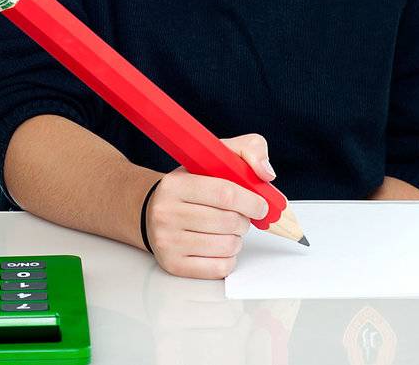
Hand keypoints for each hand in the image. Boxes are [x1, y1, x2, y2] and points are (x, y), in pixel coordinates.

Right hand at [142, 133, 275, 279]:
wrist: (151, 211)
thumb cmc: (189, 187)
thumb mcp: (212, 159)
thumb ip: (246, 150)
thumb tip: (266, 172)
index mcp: (175, 184)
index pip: (225, 193)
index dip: (251, 201)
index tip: (261, 205)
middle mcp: (166, 213)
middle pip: (229, 222)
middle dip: (244, 220)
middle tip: (238, 216)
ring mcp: (168, 241)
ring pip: (228, 246)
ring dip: (236, 239)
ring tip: (226, 230)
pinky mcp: (174, 264)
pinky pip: (220, 268)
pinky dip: (228, 257)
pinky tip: (218, 245)